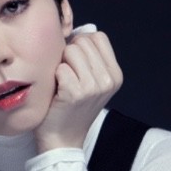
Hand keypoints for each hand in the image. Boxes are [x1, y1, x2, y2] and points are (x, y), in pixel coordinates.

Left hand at [35, 30, 122, 152]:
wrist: (62, 139)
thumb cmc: (71, 107)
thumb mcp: (91, 82)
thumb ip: (90, 57)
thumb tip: (81, 30)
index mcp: (115, 74)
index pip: (98, 37)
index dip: (81, 44)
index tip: (75, 63)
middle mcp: (108, 80)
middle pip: (82, 41)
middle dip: (69, 54)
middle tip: (66, 76)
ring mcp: (93, 87)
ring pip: (70, 51)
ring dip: (61, 65)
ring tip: (62, 83)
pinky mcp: (76, 93)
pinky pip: (60, 68)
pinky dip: (54, 77)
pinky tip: (57, 91)